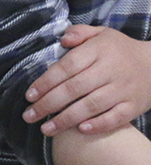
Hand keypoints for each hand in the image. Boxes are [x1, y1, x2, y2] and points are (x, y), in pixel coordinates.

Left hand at [24, 25, 150, 135]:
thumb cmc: (121, 49)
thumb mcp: (102, 33)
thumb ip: (80, 33)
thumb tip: (62, 39)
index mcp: (98, 51)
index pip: (66, 67)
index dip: (46, 82)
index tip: (29, 95)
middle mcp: (110, 71)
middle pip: (74, 89)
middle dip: (49, 104)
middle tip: (29, 116)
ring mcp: (123, 90)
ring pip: (91, 106)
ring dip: (66, 119)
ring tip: (46, 129)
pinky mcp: (135, 106)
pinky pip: (116, 118)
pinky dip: (99, 125)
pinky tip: (80, 130)